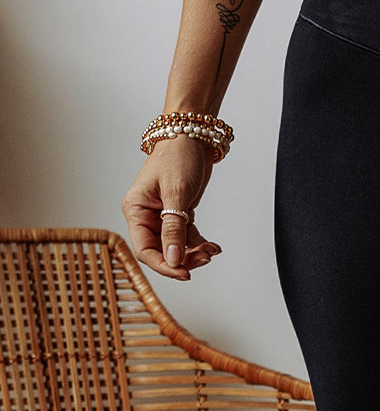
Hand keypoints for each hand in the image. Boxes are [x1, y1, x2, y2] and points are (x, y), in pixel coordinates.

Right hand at [121, 136, 221, 280]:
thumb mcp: (176, 194)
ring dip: (194, 253)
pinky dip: (199, 244)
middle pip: (161, 251)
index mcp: (136, 209)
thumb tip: (173, 260)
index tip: (184, 273)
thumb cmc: (177, 156)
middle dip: (183, 259)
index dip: (164, 265)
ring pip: (176, 247)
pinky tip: (213, 246)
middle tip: (205, 258)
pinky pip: (187, 237)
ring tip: (211, 250)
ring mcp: (162, 216)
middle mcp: (146, 215)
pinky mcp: (178, 214)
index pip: (144, 249)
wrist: (192, 136)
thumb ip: (174, 229)